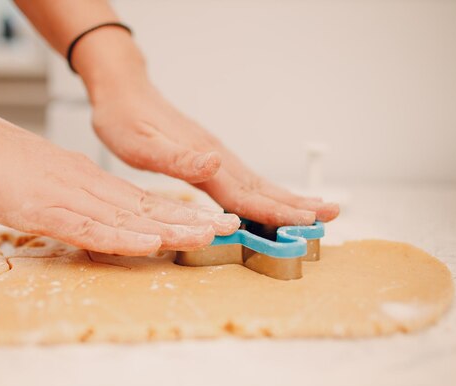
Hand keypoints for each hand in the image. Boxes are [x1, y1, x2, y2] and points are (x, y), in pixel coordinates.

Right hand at [0, 104, 239, 255]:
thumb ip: (72, 199)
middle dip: (189, 219)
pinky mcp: (42, 208)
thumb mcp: (45, 180)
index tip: (210, 220)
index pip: (141, 200)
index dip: (178, 212)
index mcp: (87, 180)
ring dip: (169, 227)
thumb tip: (94, 215)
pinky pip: (88, 226)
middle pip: (145, 206)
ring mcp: (66, 196)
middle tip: (229, 226)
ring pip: (127, 215)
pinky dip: (121, 236)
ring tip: (208, 235)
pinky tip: (148, 242)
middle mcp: (86, 186)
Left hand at [91, 82, 339, 225]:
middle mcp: (216, 158)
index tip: (306, 223)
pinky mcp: (209, 155)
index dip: (275, 211)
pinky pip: (243, 179)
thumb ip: (178, 158)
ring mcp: (215, 155)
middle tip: (331, 216)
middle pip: (261, 188)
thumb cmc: (125, 120)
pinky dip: (264, 192)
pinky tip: (271, 198)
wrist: (124, 92)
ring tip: (316, 209)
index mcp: (204, 160)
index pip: (244, 193)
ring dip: (287, 198)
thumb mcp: (141, 144)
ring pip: (256, 183)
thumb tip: (215, 163)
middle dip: (296, 205)